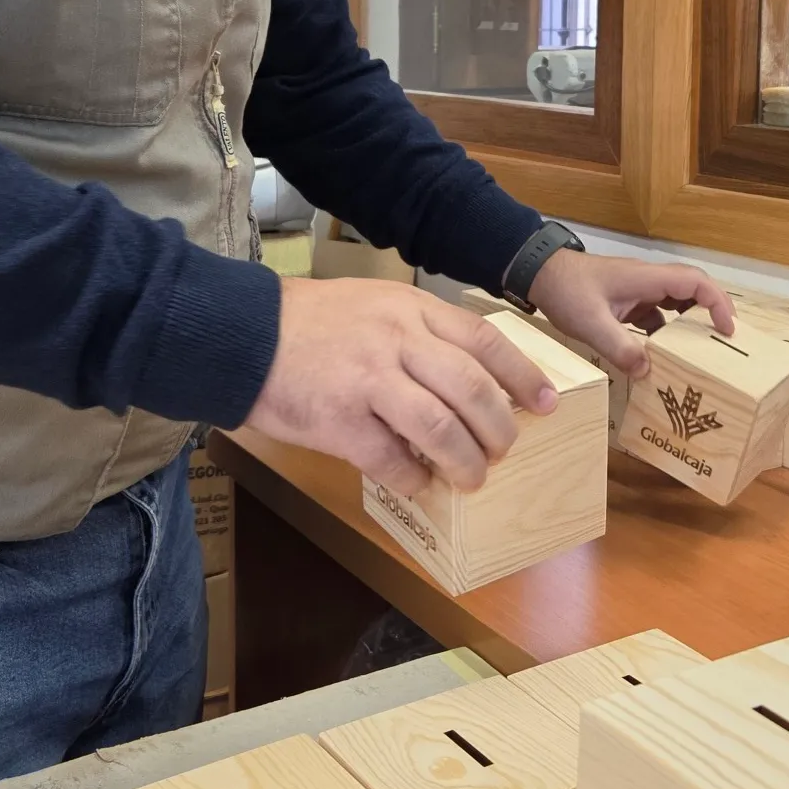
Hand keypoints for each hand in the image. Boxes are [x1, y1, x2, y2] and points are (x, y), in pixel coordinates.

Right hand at [246, 278, 556, 497]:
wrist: (241, 332)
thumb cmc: (310, 322)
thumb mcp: (374, 305)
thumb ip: (417, 334)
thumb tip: (465, 384)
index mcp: (410, 309)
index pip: (484, 341)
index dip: (523, 375)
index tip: (547, 402)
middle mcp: (396, 339)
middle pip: (472, 387)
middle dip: (499, 427)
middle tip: (505, 450)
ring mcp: (368, 379)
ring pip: (440, 426)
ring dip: (464, 460)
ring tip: (472, 478)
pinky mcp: (338, 419)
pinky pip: (390, 459)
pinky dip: (413, 478)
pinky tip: (417, 484)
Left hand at [529, 251, 734, 378]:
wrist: (538, 273)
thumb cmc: (566, 290)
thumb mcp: (591, 323)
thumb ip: (620, 347)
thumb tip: (648, 371)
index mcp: (646, 278)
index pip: (695, 283)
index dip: (717, 303)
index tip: (727, 329)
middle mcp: (647, 280)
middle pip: (691, 291)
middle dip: (710, 313)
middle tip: (722, 343)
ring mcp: (636, 289)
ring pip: (674, 303)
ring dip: (687, 325)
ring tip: (697, 353)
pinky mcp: (626, 300)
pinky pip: (654, 314)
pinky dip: (662, 333)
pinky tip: (659, 356)